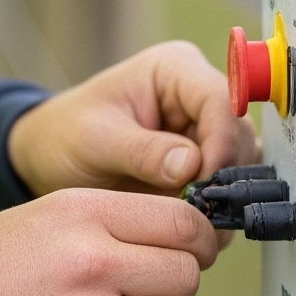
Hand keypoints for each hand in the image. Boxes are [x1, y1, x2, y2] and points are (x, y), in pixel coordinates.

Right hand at [0, 188, 215, 295]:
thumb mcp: (38, 219)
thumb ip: (105, 224)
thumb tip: (174, 239)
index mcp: (79, 214)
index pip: (180, 223)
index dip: (197, 238)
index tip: (192, 248)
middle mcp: (91, 263)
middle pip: (184, 276)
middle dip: (172, 283)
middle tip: (144, 286)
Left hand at [7, 40, 256, 196]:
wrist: (52, 160)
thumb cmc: (66, 134)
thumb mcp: (95, 138)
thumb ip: (141, 150)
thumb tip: (190, 165)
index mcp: (175, 69)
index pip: (222, 101)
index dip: (220, 144)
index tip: (202, 183)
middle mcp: (198, 97)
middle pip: (240, 136)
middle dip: (223, 177)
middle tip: (195, 209)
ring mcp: (206, 133)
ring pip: (243, 168)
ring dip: (221, 199)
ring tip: (186, 219)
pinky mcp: (206, 168)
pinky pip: (229, 192)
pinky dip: (215, 212)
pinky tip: (189, 225)